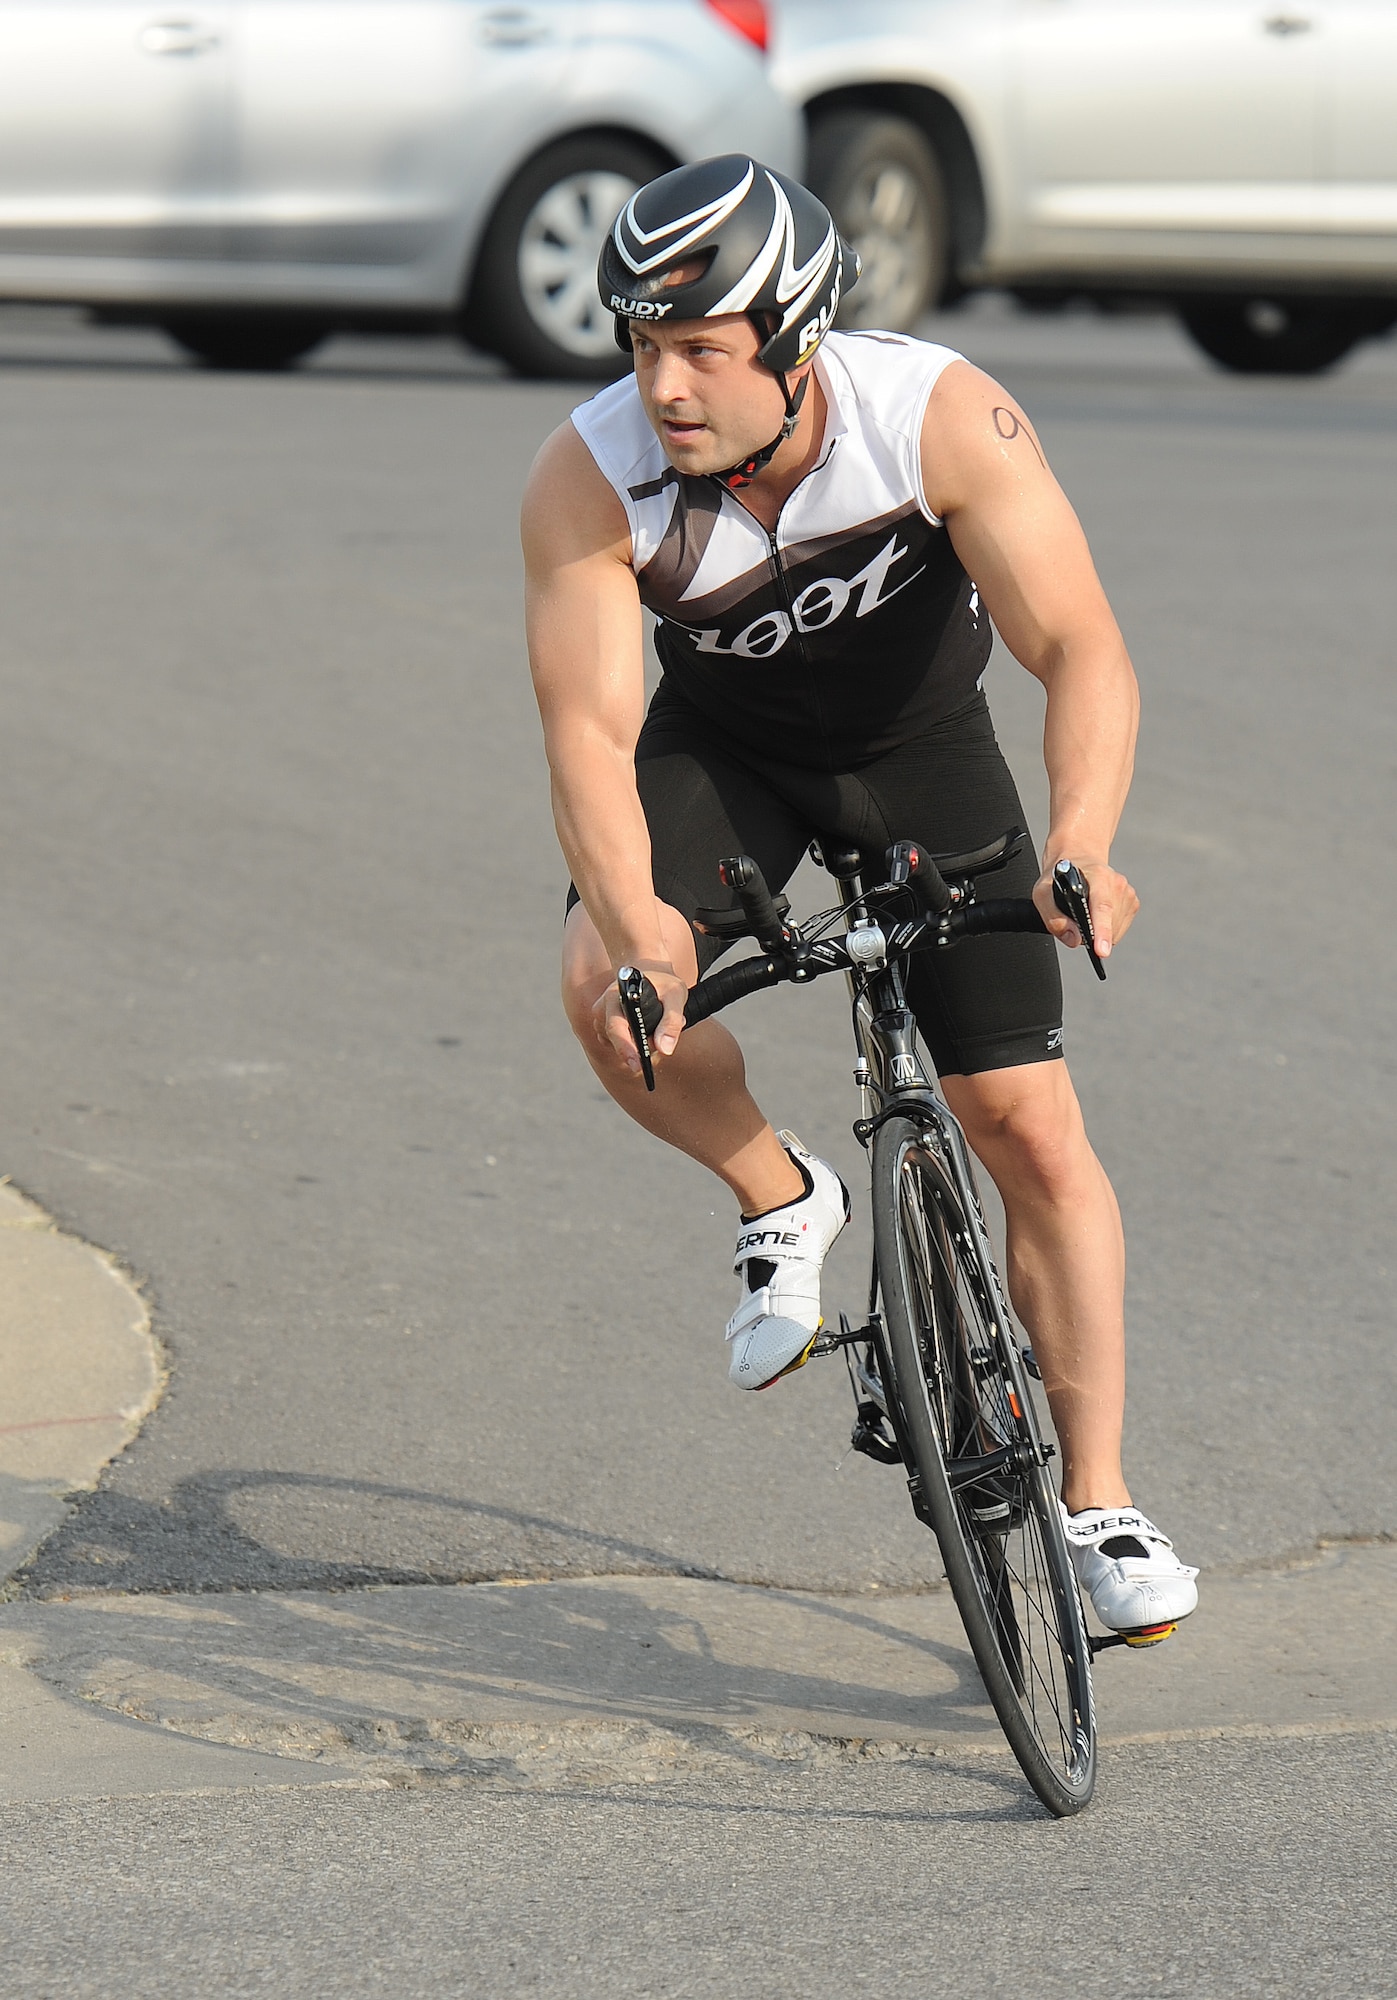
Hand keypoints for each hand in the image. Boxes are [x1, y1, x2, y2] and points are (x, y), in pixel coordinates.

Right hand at [593, 960, 688, 1076]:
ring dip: (635, 1045)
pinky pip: (615, 1043)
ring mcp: (602, 1016)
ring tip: (656, 1030)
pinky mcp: (604, 1025)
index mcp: (616, 994)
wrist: (651, 972)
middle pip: (612, 1038)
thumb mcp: (676, 996)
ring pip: (614, 1043)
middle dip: (632, 1051)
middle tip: (650, 1058)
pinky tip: (645, 1031)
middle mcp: (603, 1006)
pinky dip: (631, 1043)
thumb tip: (665, 1049)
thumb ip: (671, 1022)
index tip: (638, 1065)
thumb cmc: (663, 983)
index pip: (615, 1027)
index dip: (626, 1048)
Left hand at [1033, 858, 1138, 958]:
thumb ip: (1053, 918)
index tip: (1101, 951)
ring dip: (1098, 933)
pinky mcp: (1133, 901)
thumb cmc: (1060, 877)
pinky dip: (1107, 930)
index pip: (1102, 908)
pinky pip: (1119, 930)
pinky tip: (1096, 915)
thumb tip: (1075, 940)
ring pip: (1115, 931)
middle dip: (1091, 935)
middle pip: (1108, 925)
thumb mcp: (1042, 893)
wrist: (1079, 858)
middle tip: (1073, 921)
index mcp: (1097, 876)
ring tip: (1085, 914)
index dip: (1102, 931)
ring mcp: (1127, 892)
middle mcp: (1116, 883)